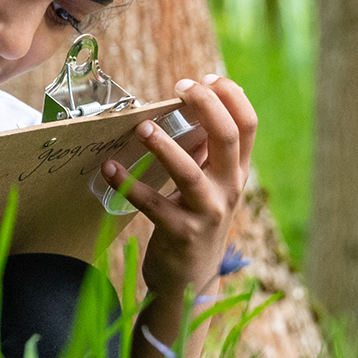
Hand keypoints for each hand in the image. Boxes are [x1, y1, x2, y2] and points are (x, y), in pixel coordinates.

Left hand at [101, 74, 256, 298]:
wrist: (190, 279)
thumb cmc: (196, 220)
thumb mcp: (211, 184)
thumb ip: (206, 151)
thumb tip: (191, 106)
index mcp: (237, 172)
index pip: (248, 124)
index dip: (230, 96)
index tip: (205, 77)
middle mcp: (229, 189)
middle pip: (228, 137)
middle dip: (206, 105)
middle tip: (180, 86)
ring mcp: (207, 212)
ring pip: (190, 173)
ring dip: (163, 147)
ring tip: (141, 127)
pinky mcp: (180, 232)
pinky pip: (152, 204)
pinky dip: (127, 184)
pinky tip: (109, 168)